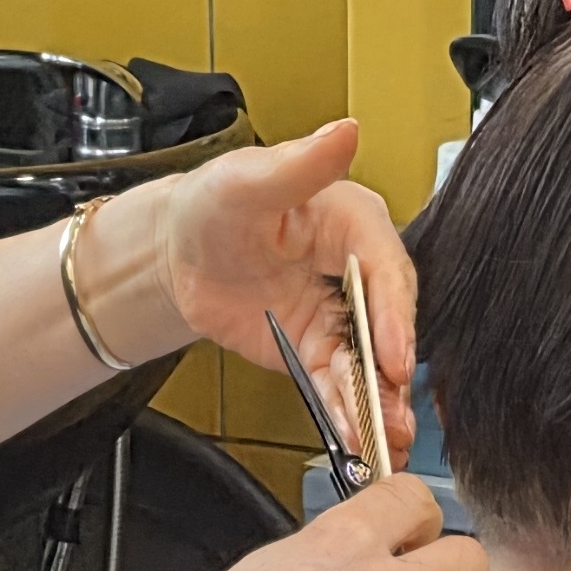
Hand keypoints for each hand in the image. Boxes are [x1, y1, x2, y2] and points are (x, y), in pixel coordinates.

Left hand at [99, 121, 421, 465]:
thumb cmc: (212, 204)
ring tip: (382, 438)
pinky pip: (334, 384)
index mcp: (352, 222)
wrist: (175, 253)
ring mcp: (338, 314)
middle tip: (395, 410)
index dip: (395, 315)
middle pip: (386, 325)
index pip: (387, 270)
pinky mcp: (315, 348)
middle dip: (392, 372)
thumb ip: (300, 164)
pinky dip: (345, 412)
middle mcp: (354, 270)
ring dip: (375, 403)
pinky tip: (354, 437)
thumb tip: (345, 132)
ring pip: (365, 363)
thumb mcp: (248, 180)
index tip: (394, 354)